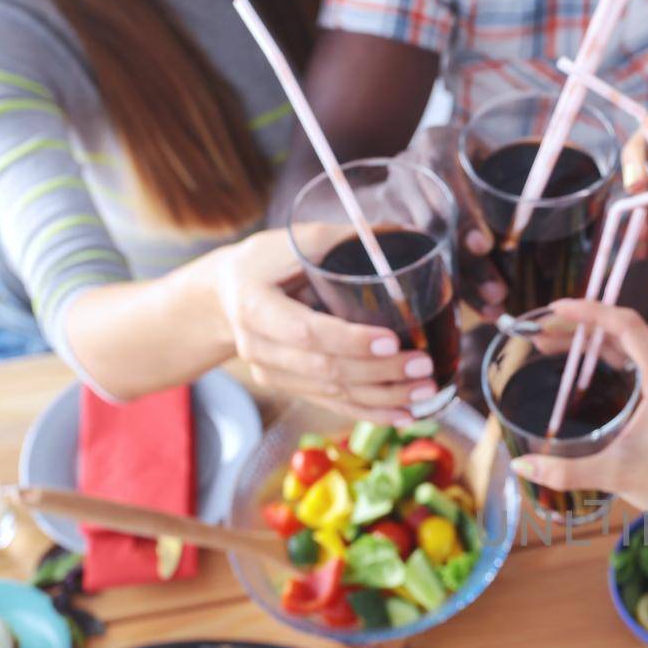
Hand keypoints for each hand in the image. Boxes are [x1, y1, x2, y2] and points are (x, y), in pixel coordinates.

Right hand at [212, 228, 438, 424]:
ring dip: (384, 397)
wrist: (222, 299)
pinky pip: (332, 406)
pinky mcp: (288, 388)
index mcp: (254, 306)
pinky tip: (404, 414)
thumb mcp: (290, 242)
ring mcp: (272, 373)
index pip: (307, 333)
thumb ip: (340, 240)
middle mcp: (259, 347)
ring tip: (426, 389)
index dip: (351, 341)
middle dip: (380, 372)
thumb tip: (403, 234)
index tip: (393, 340)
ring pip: (333, 393)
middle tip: (424, 365)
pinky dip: (371, 413)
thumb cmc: (262, 264)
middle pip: (326, 369)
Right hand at [397, 125, 507, 320]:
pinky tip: (477, 308)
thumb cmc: (478, 165)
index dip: (464, 214)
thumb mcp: (496, 160)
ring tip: (495, 306)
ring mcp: (393, 204)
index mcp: (437, 145)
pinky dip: (451, 291)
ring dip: (462, 284)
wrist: (429, 169)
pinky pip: (417, 268)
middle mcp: (408, 172)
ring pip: (426, 252)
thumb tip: (583, 206)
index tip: (485, 245)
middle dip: (468, 263)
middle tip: (499, 290)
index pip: (445, 177)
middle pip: (434, 223)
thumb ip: (525, 178)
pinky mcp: (389, 233)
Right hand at [509, 300, 647, 517]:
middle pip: (621, 330)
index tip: (555, 309)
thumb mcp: (616, 474)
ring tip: (548, 343)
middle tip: (539, 329)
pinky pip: (632, 360)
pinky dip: (603, 356)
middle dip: (579, 326)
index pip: (625, 325)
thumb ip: (566, 470)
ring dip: (588, 340)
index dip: (589, 311)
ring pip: (625, 345)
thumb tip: (522, 465)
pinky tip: (576, 365)